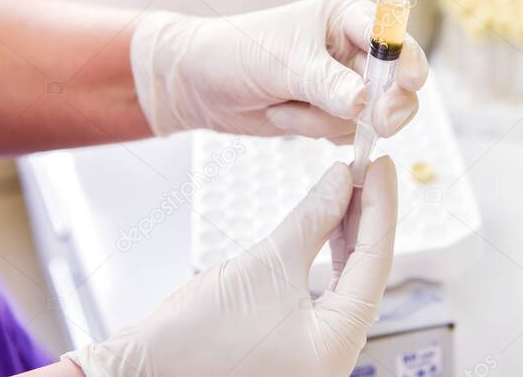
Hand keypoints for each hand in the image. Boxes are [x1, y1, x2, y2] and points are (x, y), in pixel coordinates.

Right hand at [64, 157, 397, 376]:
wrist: (140, 373)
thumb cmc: (191, 337)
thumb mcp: (264, 264)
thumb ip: (313, 220)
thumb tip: (344, 181)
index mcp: (336, 348)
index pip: (376, 264)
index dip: (381, 207)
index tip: (382, 166)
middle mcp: (335, 360)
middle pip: (367, 274)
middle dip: (367, 218)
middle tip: (368, 169)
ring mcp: (316, 358)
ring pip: (350, 284)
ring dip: (350, 234)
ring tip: (350, 187)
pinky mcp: (296, 348)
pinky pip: (328, 295)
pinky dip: (330, 257)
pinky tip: (330, 224)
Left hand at [130, 0, 427, 141]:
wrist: (198, 84)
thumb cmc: (237, 53)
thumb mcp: (284, 64)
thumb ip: (327, 83)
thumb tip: (364, 104)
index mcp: (346, 15)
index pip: (390, 34)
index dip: (406, 57)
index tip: (411, 80)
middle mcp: (353, 45)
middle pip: (397, 80)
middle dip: (384, 104)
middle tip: (378, 122)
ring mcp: (346, 81)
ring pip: (371, 113)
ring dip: (326, 120)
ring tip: (285, 104)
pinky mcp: (334, 111)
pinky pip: (349, 131)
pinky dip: (318, 131)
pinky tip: (285, 114)